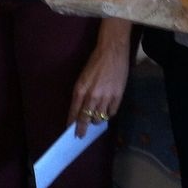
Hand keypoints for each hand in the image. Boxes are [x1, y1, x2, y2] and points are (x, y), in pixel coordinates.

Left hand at [68, 19, 130, 136]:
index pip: (74, 112)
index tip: (70, 131)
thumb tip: (80, 109)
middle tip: (80, 136)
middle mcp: (91, 95)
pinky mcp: (117, 96)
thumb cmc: (95, 62)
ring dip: (96, 121)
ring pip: (99, 118)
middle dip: (82, 129)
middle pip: (85, 118)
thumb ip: (81, 93)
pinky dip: (108, 115)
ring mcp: (105, 97)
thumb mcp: (83, 77)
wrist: (112, 51)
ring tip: (95, 120)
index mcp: (80, 89)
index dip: (71, 123)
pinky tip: (106, 112)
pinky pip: (111, 113)